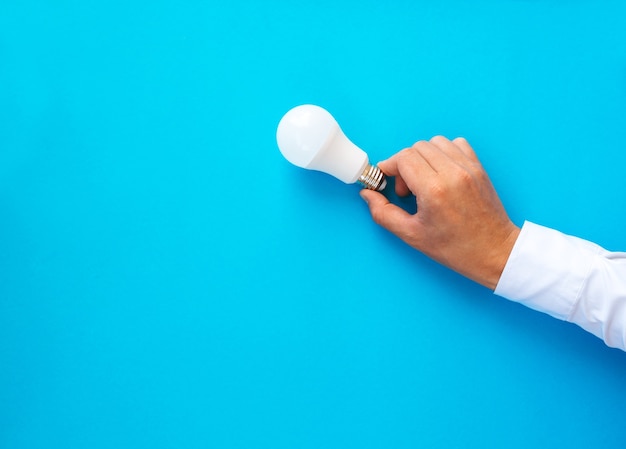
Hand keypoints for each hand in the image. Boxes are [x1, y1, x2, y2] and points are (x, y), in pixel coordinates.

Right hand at [360, 136, 519, 289]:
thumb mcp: (412, 236)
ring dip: (423, 157)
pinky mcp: (479, 168)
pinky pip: (456, 144)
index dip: (389, 167)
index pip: (404, 158)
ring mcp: (468, 168)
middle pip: (417, 148)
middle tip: (406, 190)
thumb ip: (384, 213)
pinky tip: (441, 173)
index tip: (385, 180)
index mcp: (434, 190)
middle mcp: (452, 173)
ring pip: (435, 142)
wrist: (494, 251)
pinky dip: (443, 153)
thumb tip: (368, 194)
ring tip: (423, 181)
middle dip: (404, 165)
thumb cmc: (455, 248)